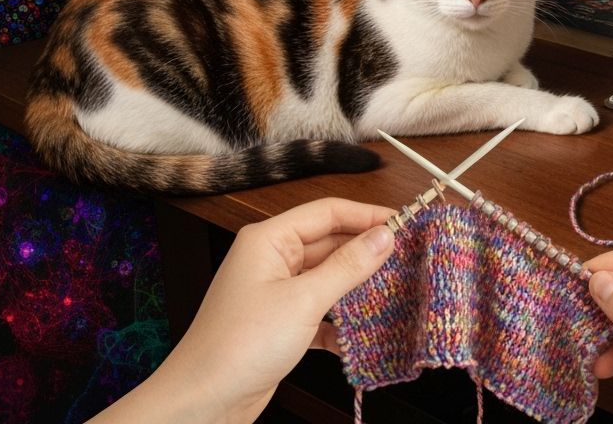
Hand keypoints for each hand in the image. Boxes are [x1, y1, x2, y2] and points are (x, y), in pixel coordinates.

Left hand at [92, 198, 396, 422]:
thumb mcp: (304, 300)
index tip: (406, 223)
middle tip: (408, 259)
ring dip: (358, 287)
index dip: (368, 215)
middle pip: (330, 243)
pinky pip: (321, 310)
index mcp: (269, 240)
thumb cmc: (240, 344)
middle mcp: (272, 260)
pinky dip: (341, 320)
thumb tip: (385, 236)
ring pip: (329, 278)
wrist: (204, 401)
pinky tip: (361, 334)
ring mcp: (277, 292)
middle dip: (367, 252)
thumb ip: (348, 266)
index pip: (328, 212)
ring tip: (394, 292)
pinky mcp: (282, 323)